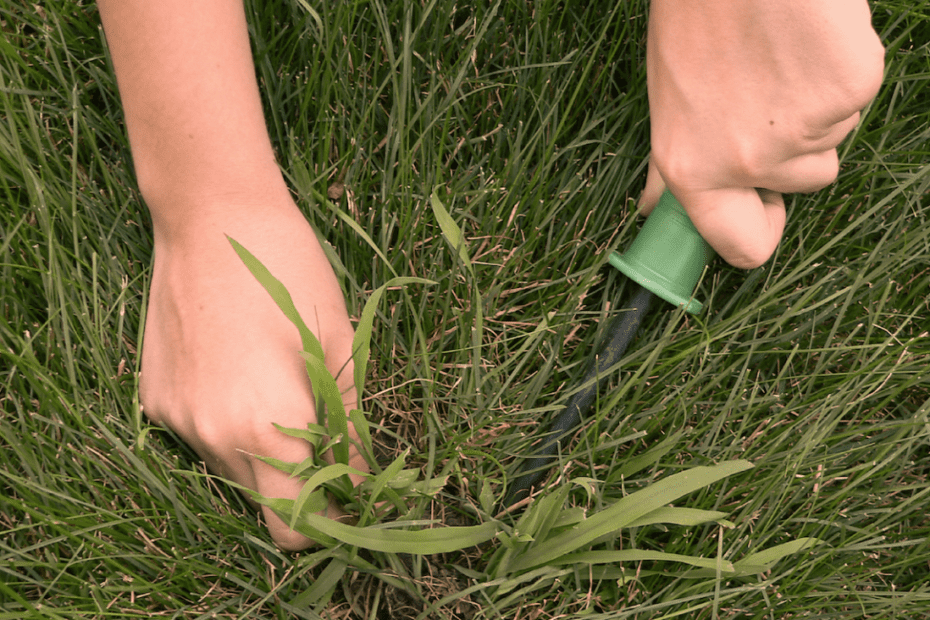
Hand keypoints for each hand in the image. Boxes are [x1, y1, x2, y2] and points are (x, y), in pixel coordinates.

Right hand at [139, 191, 366, 550]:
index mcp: (269, 430)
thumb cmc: (290, 272)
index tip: (355, 495)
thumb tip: (364, 480)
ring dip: (265, 457)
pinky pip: (200, 437)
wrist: (210, 215)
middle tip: (331, 450)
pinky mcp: (154, 399)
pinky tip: (240, 374)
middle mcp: (214, 439)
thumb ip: (351, 425)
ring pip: (232, 473)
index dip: (335, 518)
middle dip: (304, 494)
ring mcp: (177, 420)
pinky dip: (228, 426)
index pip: (300, 525)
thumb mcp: (339, 346)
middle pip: (265, 507)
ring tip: (283, 395)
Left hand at [641, 0, 884, 267]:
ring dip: (816, 104)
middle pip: (807, 182)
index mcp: (693, 169)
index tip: (763, 207)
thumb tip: (653, 206)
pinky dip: (842, 67)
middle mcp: (747, 162)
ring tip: (779, 53)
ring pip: (834, 135)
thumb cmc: (695, 18)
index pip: (743, 247)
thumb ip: (670, 163)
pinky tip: (807, 37)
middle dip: (794, 146)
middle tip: (766, 90)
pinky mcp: (849, 88)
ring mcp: (805, 129)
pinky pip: (857, 94)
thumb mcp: (667, 99)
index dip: (759, 229)